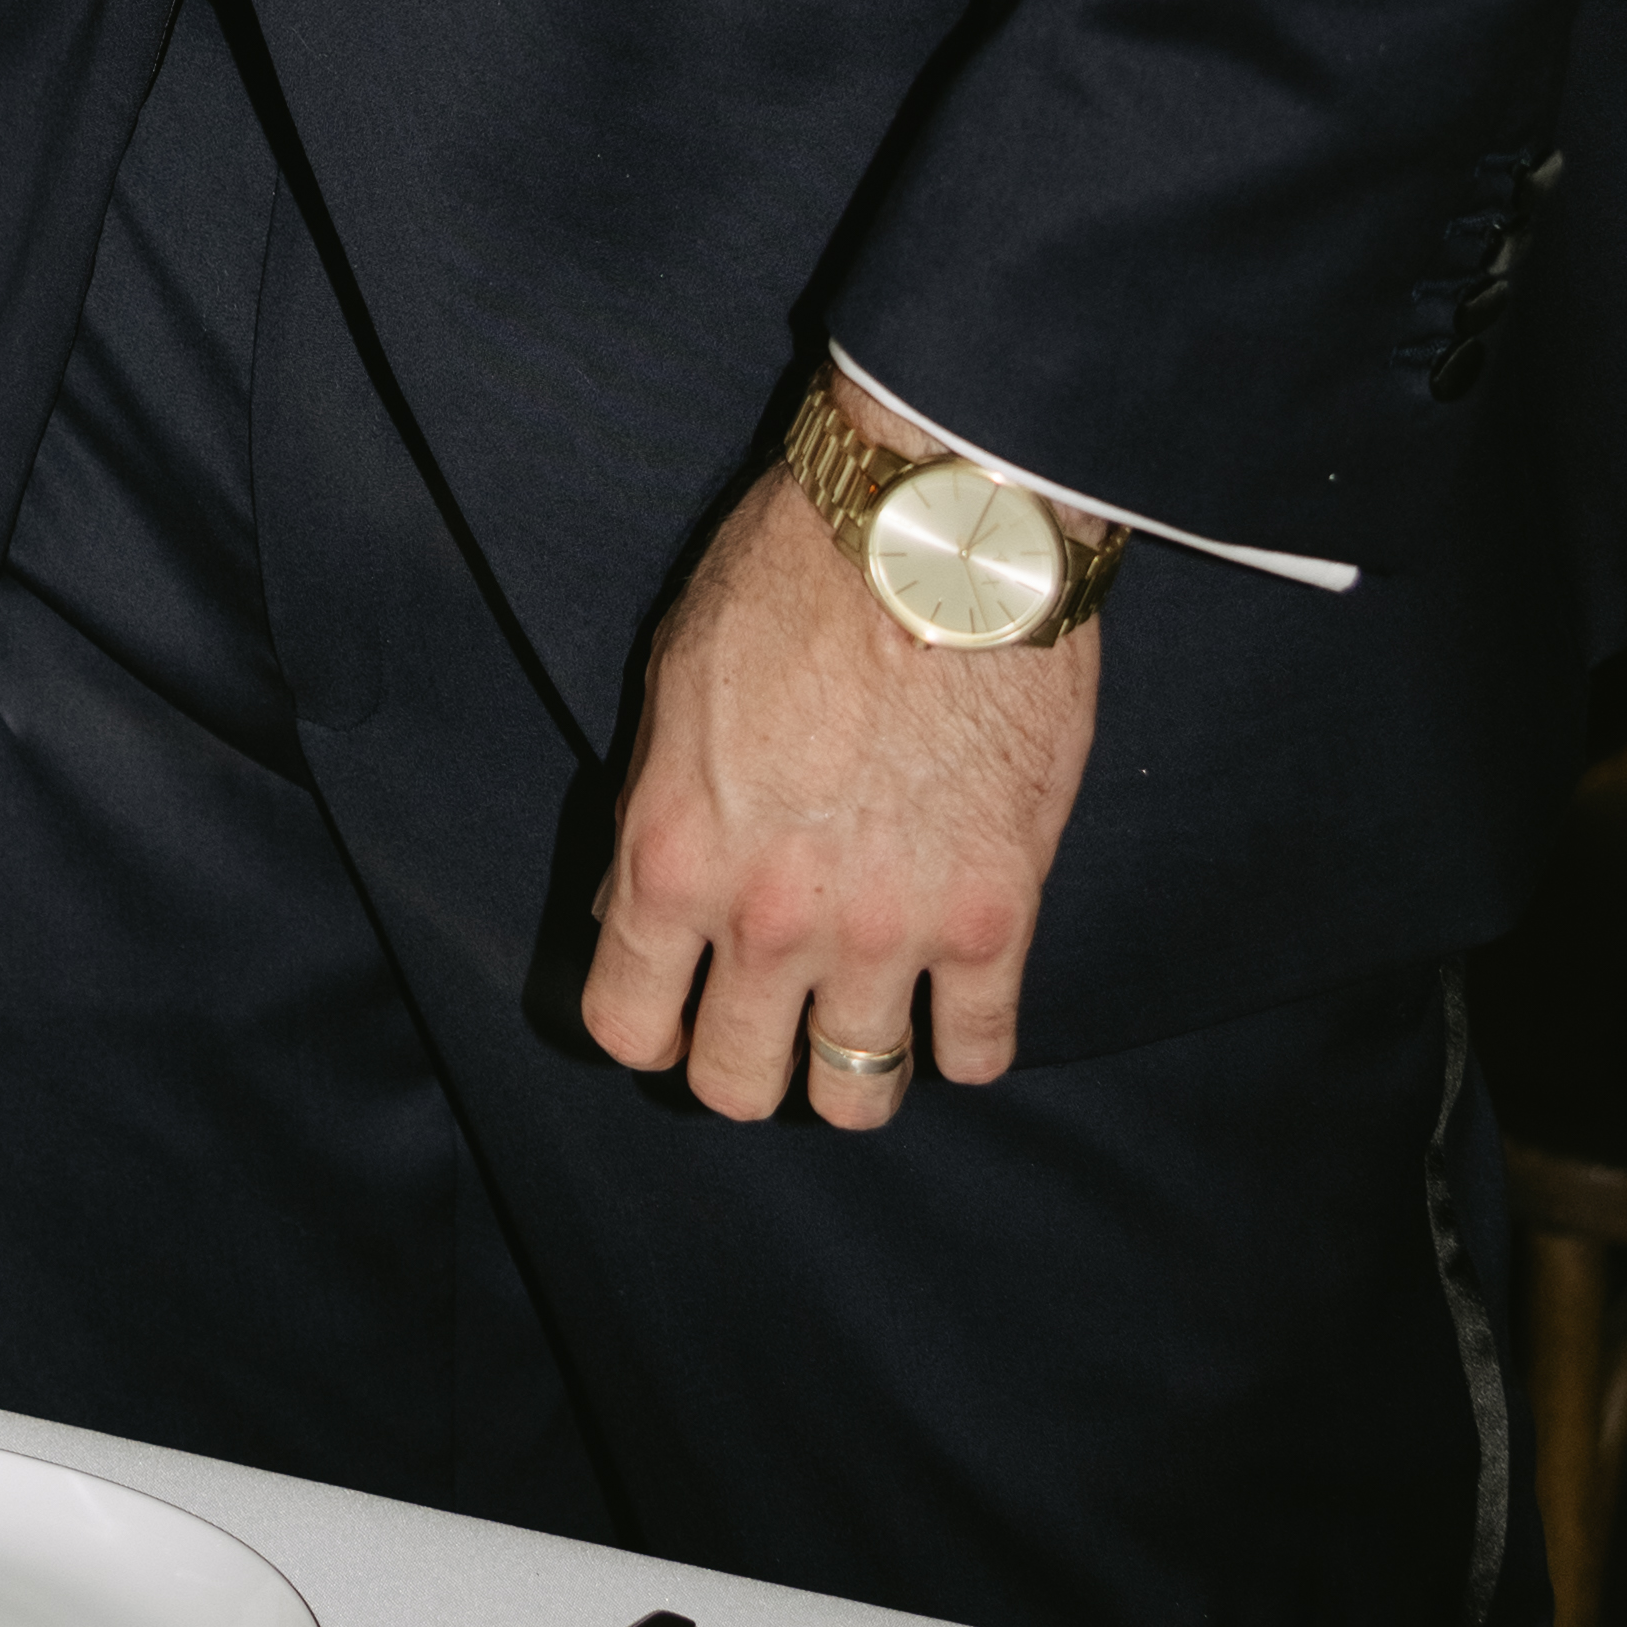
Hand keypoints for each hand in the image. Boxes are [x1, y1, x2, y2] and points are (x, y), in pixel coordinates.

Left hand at [581, 432, 1098, 1127]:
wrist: (939, 531)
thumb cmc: (795, 577)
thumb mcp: (673, 684)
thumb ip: (657, 812)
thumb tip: (639, 909)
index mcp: (677, 854)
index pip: (629, 1025)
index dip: (650, 1026)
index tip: (677, 1006)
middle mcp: (773, 915)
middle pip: (737, 1085)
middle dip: (744, 1064)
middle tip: (769, 1019)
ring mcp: (889, 927)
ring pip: (856, 1095)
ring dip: (851, 1066)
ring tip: (862, 1017)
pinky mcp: (997, 916)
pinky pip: (979, 1052)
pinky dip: (964, 1039)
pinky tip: (956, 993)